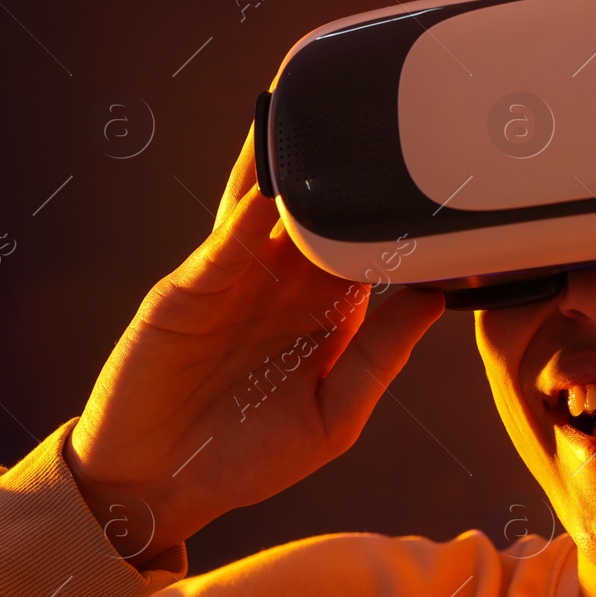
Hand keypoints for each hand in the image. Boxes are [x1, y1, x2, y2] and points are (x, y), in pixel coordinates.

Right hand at [64, 126, 445, 559]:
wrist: (158, 485)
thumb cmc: (248, 456)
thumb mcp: (334, 414)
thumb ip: (381, 356)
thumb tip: (435, 298)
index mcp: (325, 311)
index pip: (368, 247)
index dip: (396, 214)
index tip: (438, 178)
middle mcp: (283, 285)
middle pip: (319, 212)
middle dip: (343, 168)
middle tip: (383, 115)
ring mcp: (234, 280)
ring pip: (267, 208)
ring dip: (289, 166)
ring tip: (317, 111)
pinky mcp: (189, 290)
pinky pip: (225, 243)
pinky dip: (247, 214)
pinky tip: (272, 188)